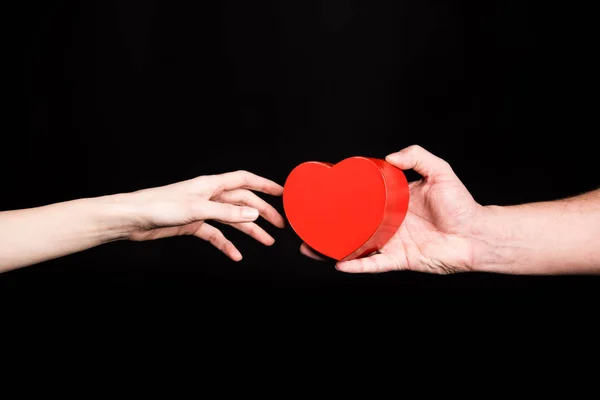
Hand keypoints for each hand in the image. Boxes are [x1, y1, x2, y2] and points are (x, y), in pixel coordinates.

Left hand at [123, 170, 284, 260]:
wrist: (133, 219)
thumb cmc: (159, 205)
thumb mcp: (198, 209)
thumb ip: (227, 212)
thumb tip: (254, 213)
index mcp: (211, 185)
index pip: (245, 180)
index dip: (265, 185)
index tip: (283, 193)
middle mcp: (209, 196)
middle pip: (243, 202)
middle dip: (263, 212)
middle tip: (280, 225)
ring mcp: (202, 211)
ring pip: (232, 220)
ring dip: (250, 230)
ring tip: (266, 242)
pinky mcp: (193, 225)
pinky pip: (216, 235)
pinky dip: (227, 244)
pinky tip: (235, 255)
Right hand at [300, 145, 483, 273]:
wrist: (478, 234)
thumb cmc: (462, 204)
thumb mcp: (440, 172)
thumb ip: (418, 156)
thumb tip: (388, 158)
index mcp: (391, 204)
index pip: (360, 200)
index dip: (341, 198)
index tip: (322, 193)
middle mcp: (387, 224)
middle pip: (350, 225)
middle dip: (326, 226)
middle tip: (305, 220)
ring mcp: (391, 243)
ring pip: (355, 247)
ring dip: (332, 248)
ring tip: (311, 246)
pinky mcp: (399, 260)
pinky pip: (374, 264)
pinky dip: (357, 266)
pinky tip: (340, 263)